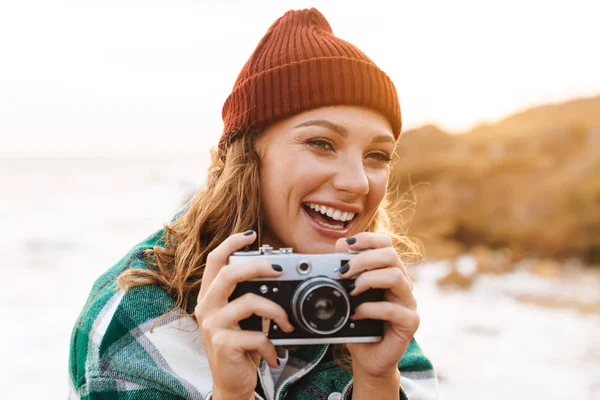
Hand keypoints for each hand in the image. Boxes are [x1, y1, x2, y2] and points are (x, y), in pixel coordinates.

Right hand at [194, 231, 294, 399]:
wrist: (230, 383)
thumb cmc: (239, 346)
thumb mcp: (241, 317)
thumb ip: (248, 295)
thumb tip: (275, 273)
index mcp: (210, 295)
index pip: (215, 260)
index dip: (232, 243)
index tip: (251, 235)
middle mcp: (207, 306)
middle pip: (229, 273)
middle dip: (258, 266)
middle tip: (279, 269)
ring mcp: (213, 325)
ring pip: (248, 302)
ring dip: (276, 311)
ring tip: (288, 323)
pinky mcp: (223, 344)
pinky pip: (257, 335)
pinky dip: (272, 345)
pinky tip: (275, 354)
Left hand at [335, 233, 418, 380]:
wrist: (369, 357)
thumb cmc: (359, 324)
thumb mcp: (347, 295)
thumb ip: (345, 273)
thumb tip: (338, 247)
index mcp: (389, 272)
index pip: (386, 244)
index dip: (368, 239)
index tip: (346, 245)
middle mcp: (402, 283)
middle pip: (391, 255)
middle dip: (363, 259)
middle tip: (343, 272)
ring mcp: (408, 302)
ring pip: (395, 276)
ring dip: (368, 280)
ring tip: (351, 291)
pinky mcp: (410, 322)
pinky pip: (393, 309)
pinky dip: (370, 309)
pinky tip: (356, 314)